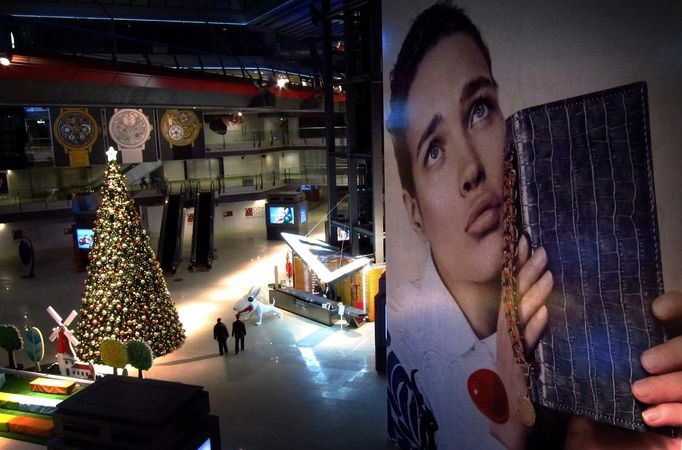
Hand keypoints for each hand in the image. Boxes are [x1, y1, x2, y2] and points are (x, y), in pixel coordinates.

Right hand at [491, 235, 552, 448]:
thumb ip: (529, 330)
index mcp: (506, 332)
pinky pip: (525, 346)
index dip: (515, 268)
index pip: (510, 293)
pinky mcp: (517, 371)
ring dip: (532, 293)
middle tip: (538, 247)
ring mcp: (508, 354)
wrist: (507, 425)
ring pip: (518, 318)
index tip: (524, 243)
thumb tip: (545, 304)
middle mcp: (504, 339)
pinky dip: (534, 328)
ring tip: (547, 271)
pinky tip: (545, 313)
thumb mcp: (524, 352)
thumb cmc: (519, 388)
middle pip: (512, 300)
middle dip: (524, 272)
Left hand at [565, 291, 681, 449]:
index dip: (678, 308)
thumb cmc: (592, 424)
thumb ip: (589, 357)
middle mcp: (673, 370)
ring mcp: (679, 395)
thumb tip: (566, 316)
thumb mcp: (587, 385)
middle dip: (677, 350)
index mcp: (659, 355)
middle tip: (646, 361)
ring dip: (673, 384)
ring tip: (639, 392)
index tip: (656, 309)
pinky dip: (677, 410)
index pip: (681, 316)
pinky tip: (650, 416)